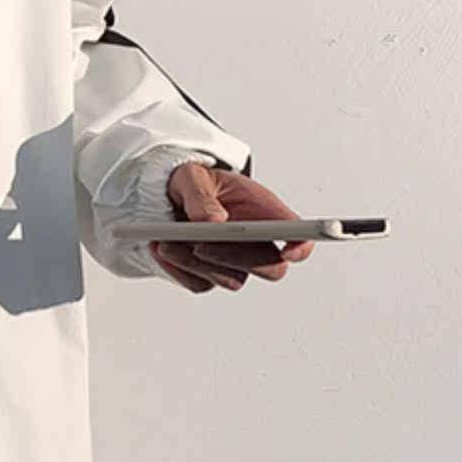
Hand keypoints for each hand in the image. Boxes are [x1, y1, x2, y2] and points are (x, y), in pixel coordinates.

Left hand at [147, 163, 315, 293]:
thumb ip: (201, 195)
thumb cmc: (192, 183)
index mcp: (265, 213)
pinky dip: (178, 270)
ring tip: (166, 241)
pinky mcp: (208, 276)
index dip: (301, 246)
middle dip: (236, 258)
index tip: (289, 251)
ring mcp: (234, 264)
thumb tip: (213, 220)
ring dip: (197, 264)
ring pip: (231, 280)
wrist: (166, 198)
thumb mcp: (191, 176)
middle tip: (200, 245)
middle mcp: (256, 244)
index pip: (298, 236)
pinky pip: (199, 285)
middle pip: (270, 269)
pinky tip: (161, 249)